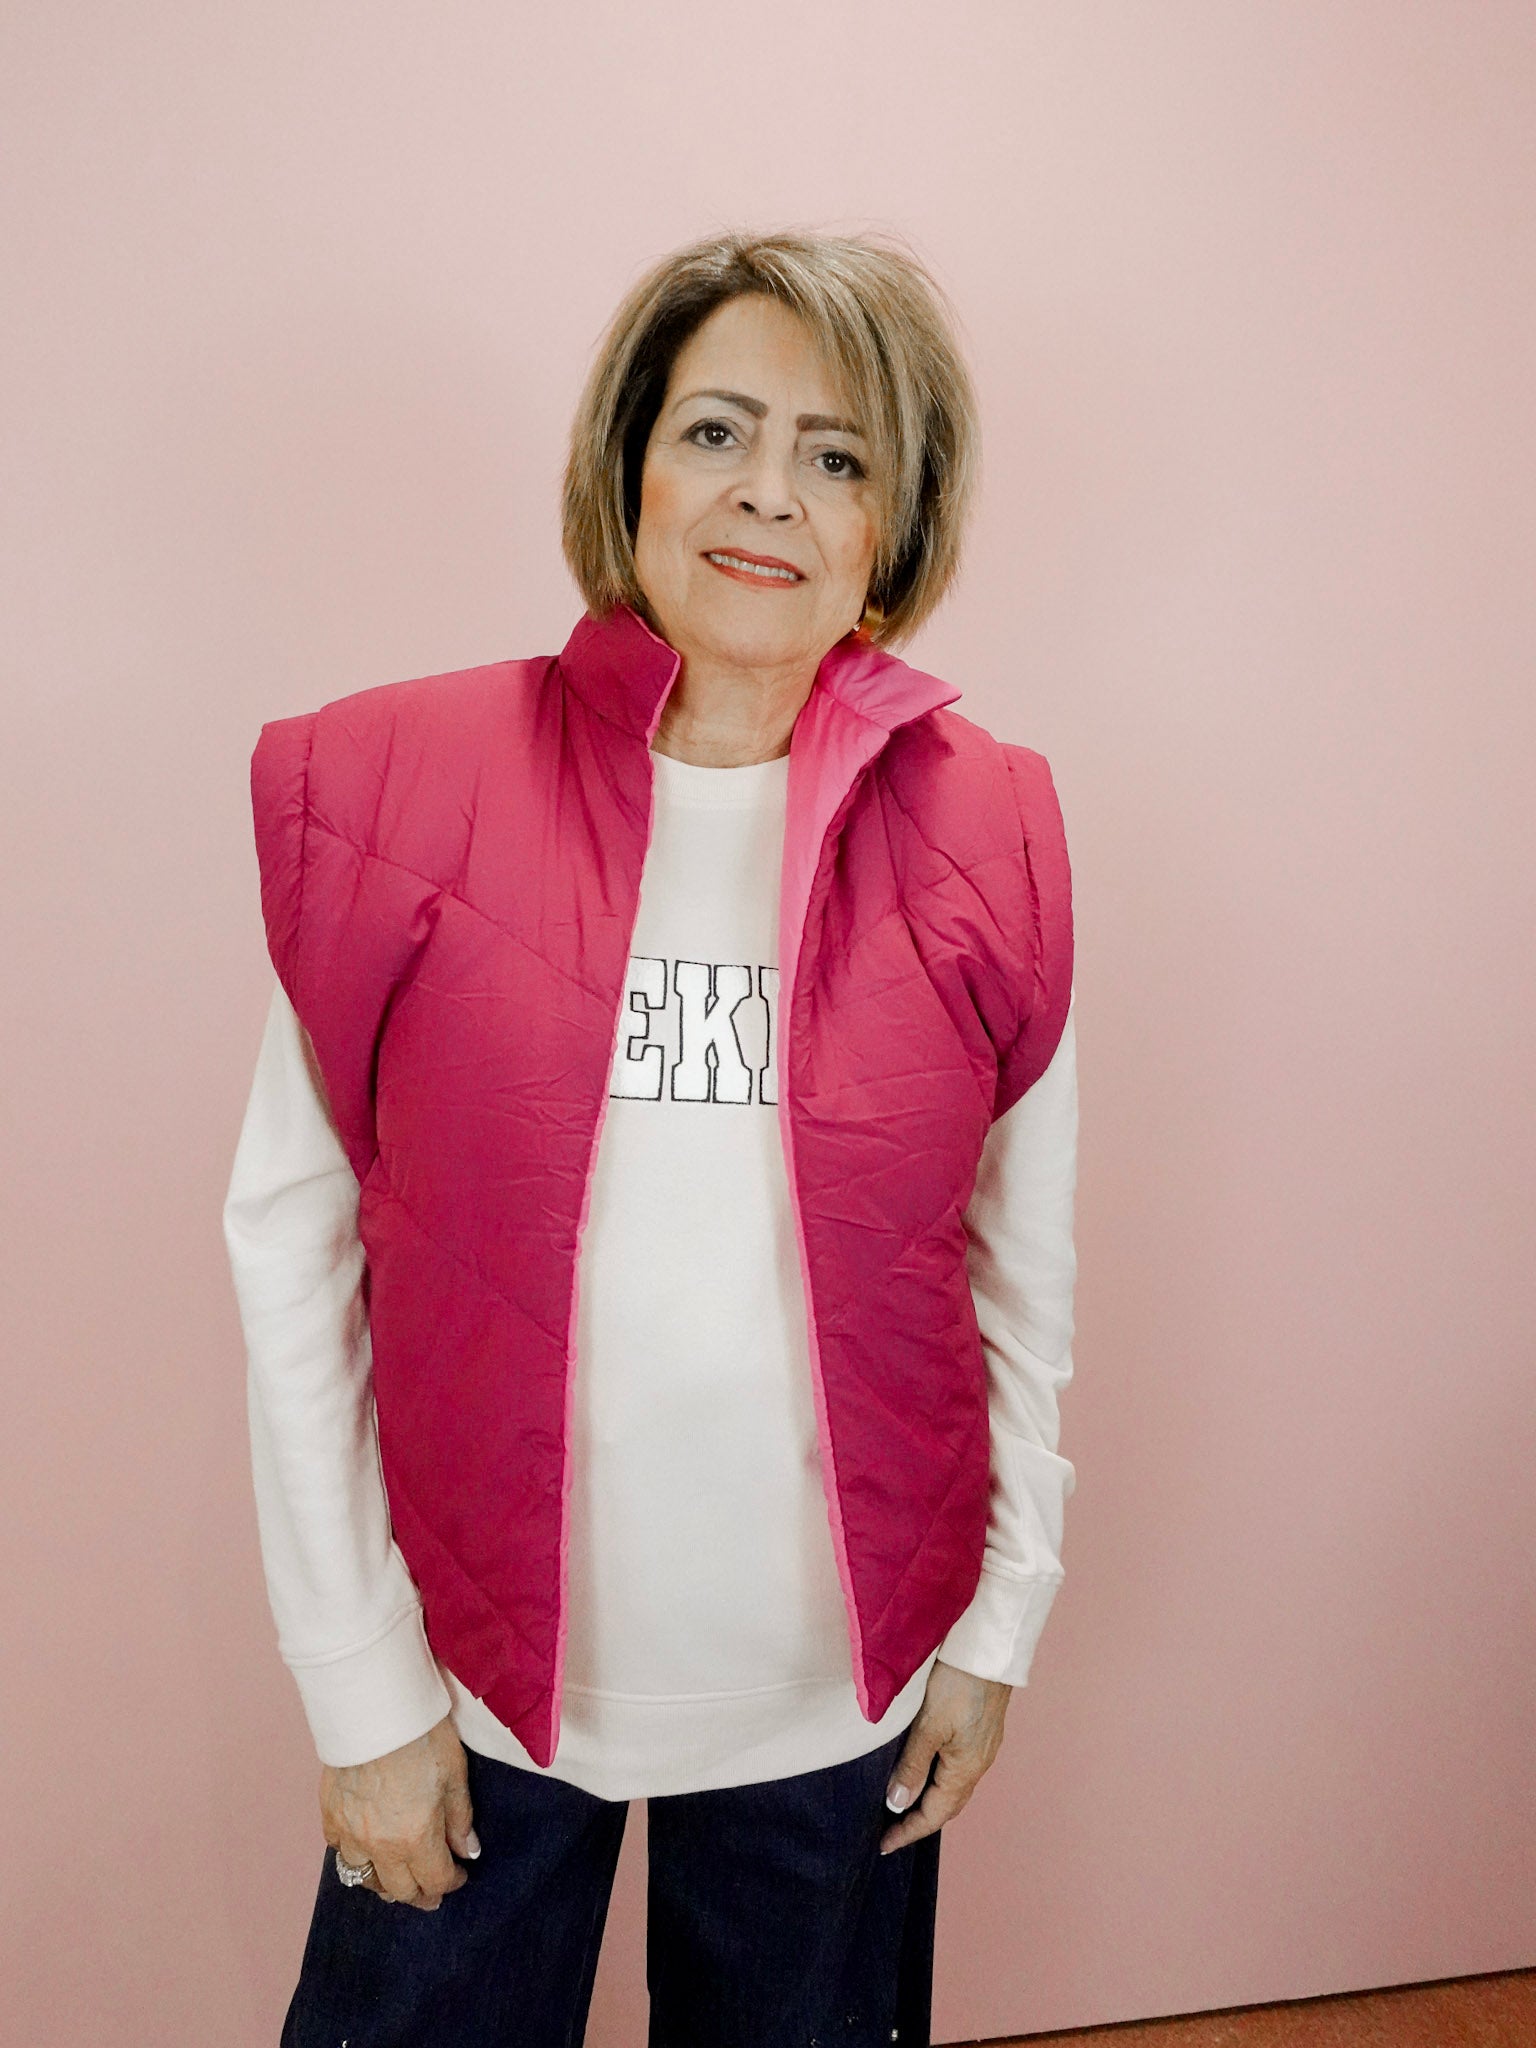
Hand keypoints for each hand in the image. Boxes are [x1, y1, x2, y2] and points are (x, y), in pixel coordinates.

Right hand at [320, 1713, 478, 1909]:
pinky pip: (340, 1852)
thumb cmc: (421, 1735)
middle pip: (400, 1890)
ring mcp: (350, 1833)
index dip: (451, 1882)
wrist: (375, 1707)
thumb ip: (460, 1819)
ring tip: (397, 1879)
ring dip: (384, 1883)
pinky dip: (356, 1857)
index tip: (460, 1876)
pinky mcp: (329, 1815)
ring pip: (365, 1878)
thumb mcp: (455, 1775)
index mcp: (416, 1838)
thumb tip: (468, 1850)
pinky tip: (365, 1850)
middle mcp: (380, 1845)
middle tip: (431, 1893)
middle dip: (420, 1894)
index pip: (435, 1880)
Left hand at [879, 1657, 1010, 1854]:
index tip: (883, 1845)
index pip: (934, 1815)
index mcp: (965, 1769)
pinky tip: (924, 1771)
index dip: (908, 1831)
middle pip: (946, 1806)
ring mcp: (982, 1747)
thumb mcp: (928, 1725)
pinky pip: (957, 1769)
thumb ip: (913, 1765)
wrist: (989, 1649)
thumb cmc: (959, 1683)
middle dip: (919, 1821)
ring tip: (902, 1805)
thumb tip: (898, 1803)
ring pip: (952, 1787)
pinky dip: (938, 1780)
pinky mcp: (981, 1730)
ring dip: (929, 1801)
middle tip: (890, 1830)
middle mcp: (978, 1764)